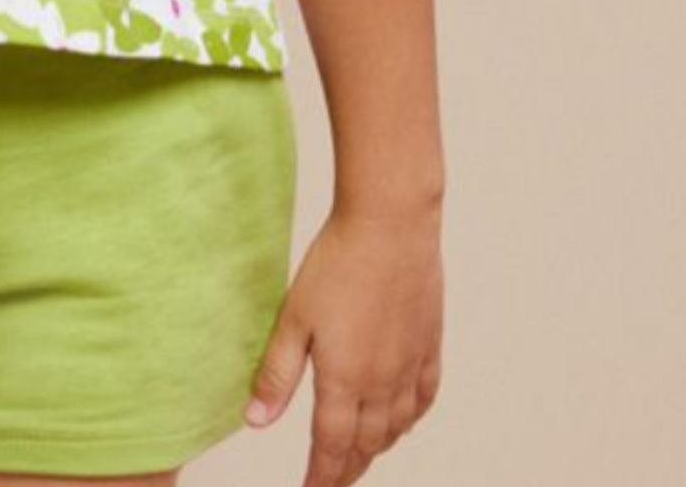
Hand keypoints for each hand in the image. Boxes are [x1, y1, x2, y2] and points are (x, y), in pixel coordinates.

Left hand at [244, 200, 443, 485]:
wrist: (391, 223)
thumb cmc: (338, 263)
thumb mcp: (293, 317)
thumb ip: (276, 374)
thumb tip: (255, 423)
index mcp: (345, 380)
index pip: (331, 447)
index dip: (320, 477)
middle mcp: (382, 382)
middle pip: (366, 444)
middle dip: (346, 469)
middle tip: (330, 481)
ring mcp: (411, 364)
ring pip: (396, 426)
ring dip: (376, 447)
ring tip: (359, 455)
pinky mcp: (429, 342)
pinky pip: (424, 397)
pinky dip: (411, 418)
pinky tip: (402, 419)